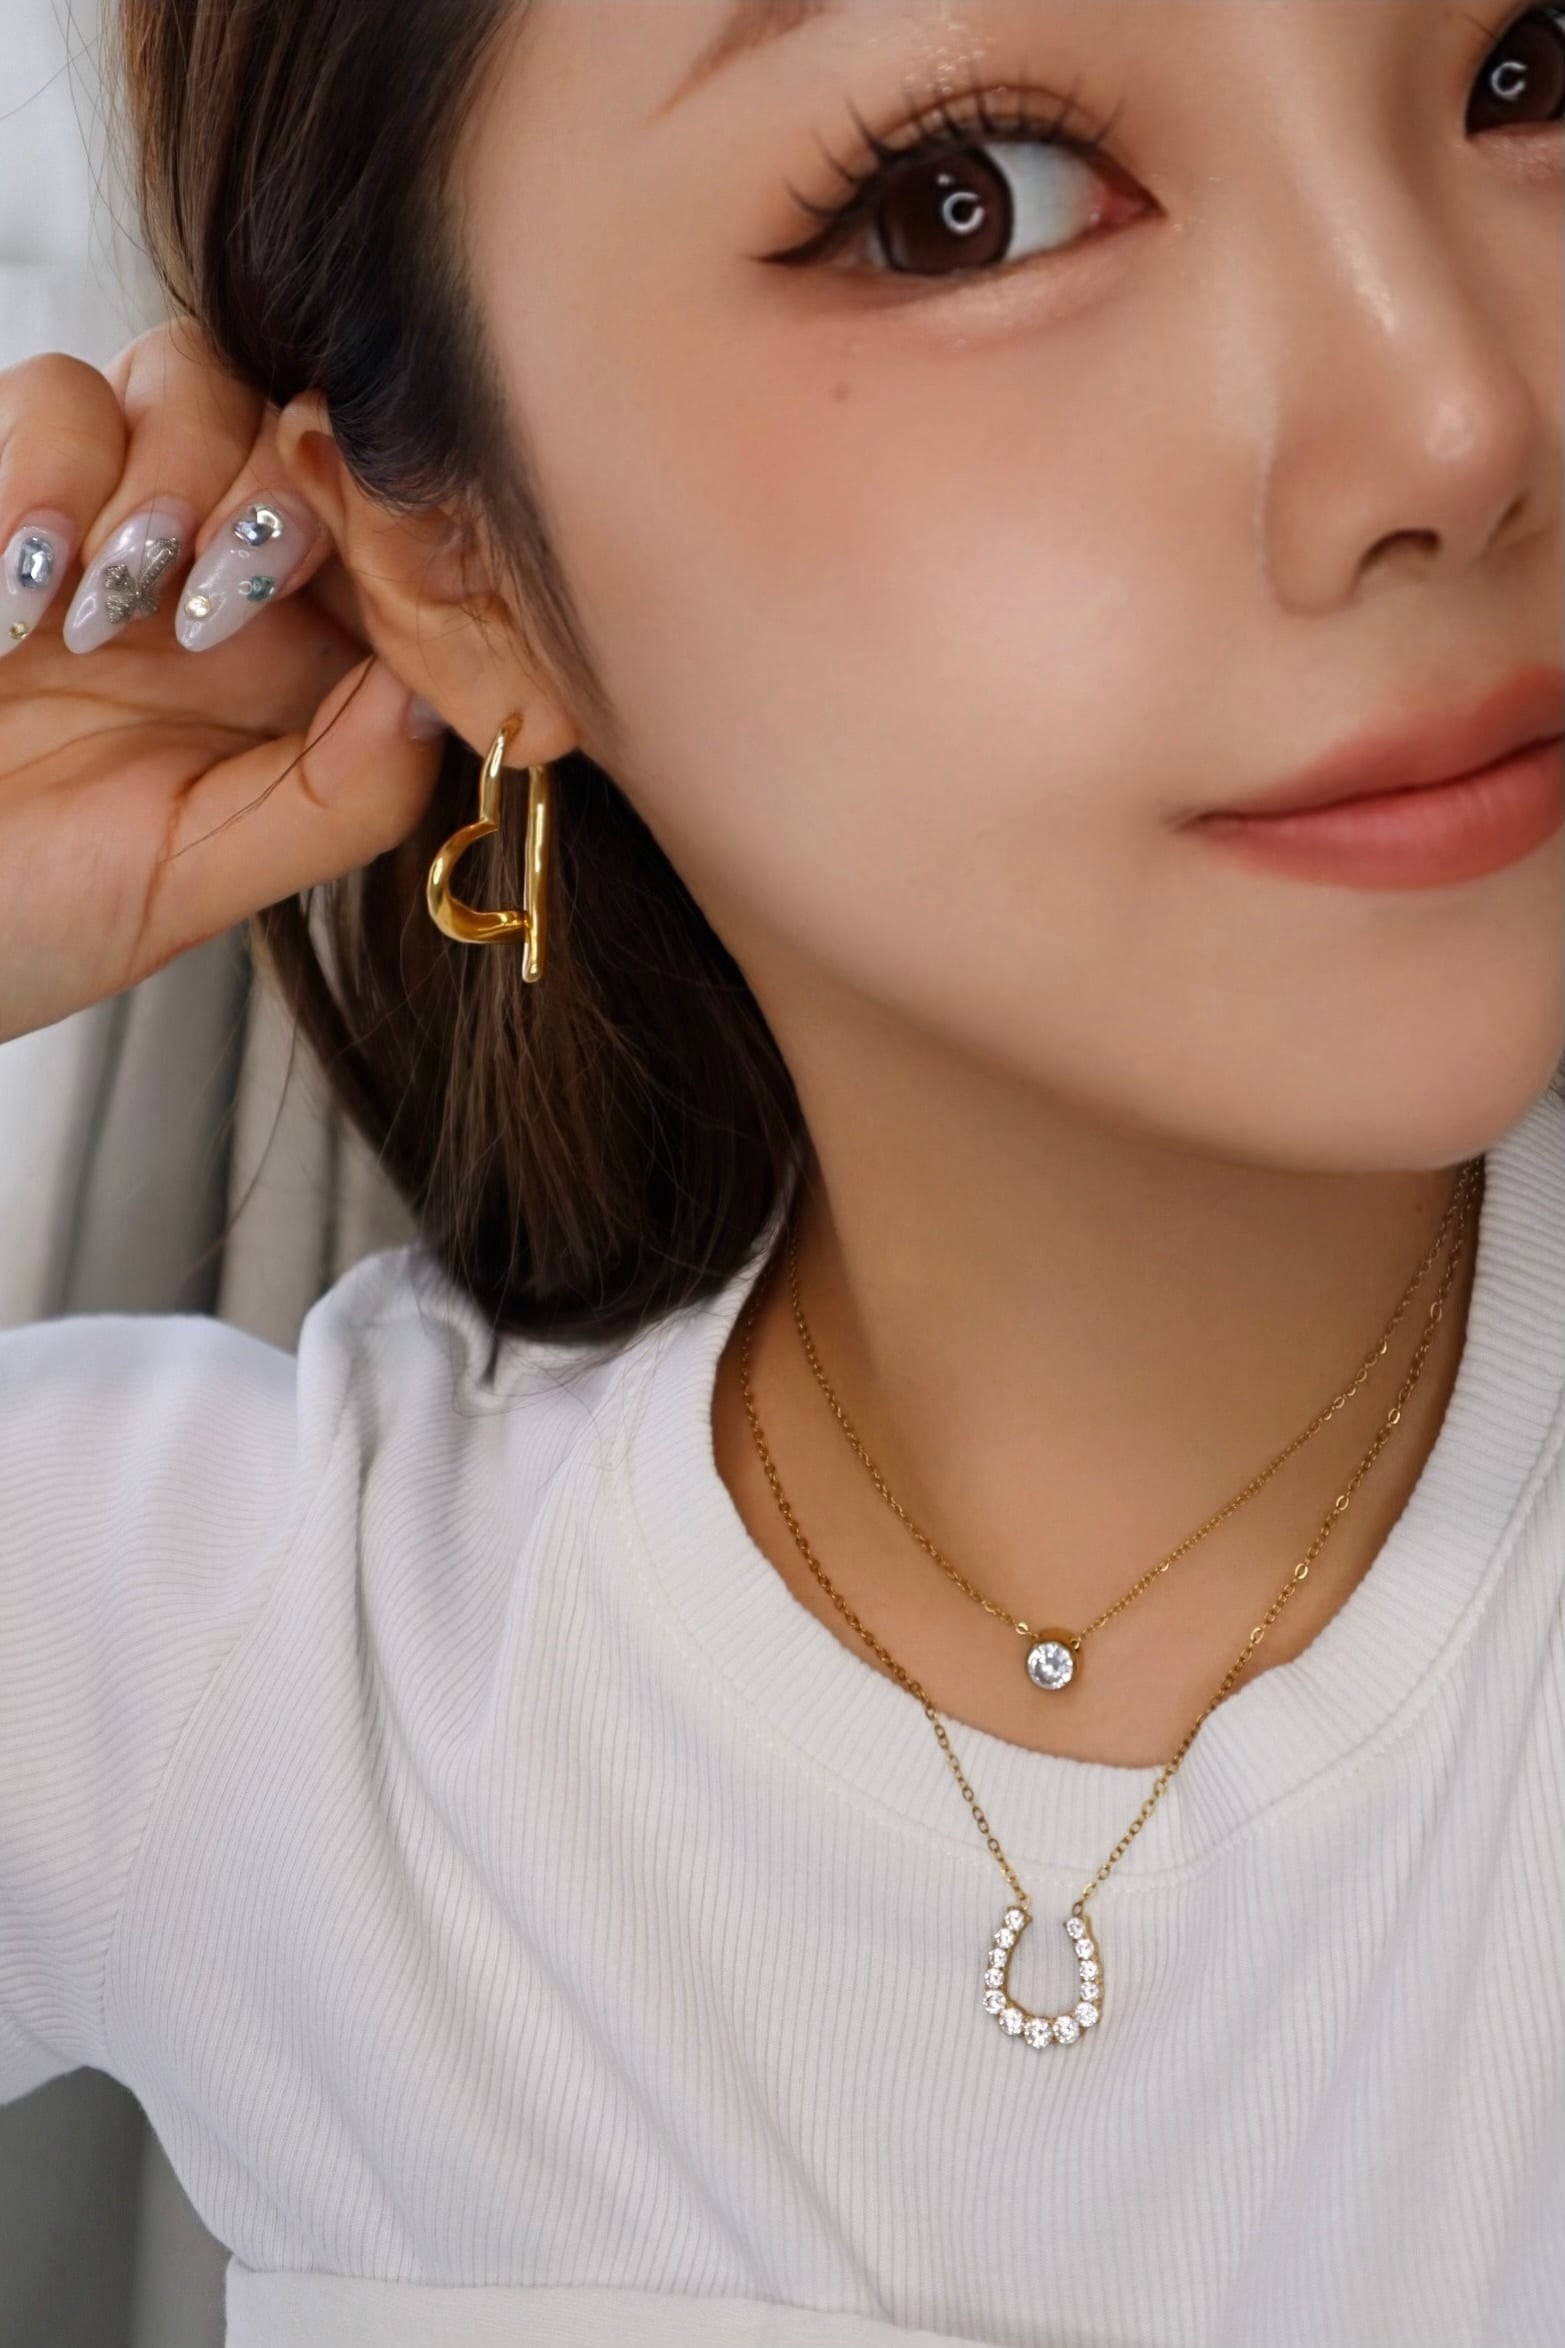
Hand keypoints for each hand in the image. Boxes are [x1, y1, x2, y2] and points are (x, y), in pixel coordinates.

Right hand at [0, 319, 445, 1043]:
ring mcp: (103, 518)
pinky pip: (54, 393)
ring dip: (160, 479)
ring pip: (184, 376)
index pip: (383, 539)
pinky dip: (45, 473)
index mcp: (289, 668)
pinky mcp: (6, 488)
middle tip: (209, 603)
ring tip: (97, 611)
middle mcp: (209, 575)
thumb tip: (444, 694)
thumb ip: (337, 799)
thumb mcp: (190, 883)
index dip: (378, 533)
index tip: (328, 596)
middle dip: (270, 494)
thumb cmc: (18, 911)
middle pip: (297, 424)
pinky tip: (18, 595)